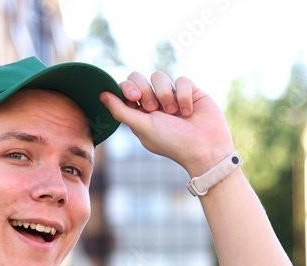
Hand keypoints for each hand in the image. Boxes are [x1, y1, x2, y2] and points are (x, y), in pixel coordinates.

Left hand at [99, 71, 234, 175]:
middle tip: (153, 108)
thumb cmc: (172, 142)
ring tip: (174, 113)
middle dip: (145, 90)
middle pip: (139, 77)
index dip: (127, 88)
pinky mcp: (190, 91)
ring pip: (159, 76)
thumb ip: (121, 110)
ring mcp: (171, 96)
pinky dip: (183, 95)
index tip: (134, 97)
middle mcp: (153, 102)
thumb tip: (101, 94)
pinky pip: (181, 79)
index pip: (124, 88)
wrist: (205, 148)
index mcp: (138, 113)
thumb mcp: (142, 127)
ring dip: (165, 95)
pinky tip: (188, 111)